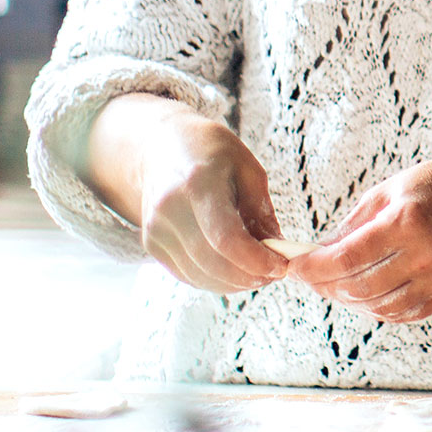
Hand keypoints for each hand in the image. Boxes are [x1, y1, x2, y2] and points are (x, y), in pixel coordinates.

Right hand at [119, 100, 289, 293]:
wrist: (159, 148)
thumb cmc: (210, 153)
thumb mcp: (246, 167)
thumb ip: (261, 210)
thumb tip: (277, 250)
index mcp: (198, 182)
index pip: (226, 238)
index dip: (255, 260)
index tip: (280, 266)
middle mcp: (170, 209)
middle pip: (212, 262)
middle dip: (248, 276)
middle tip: (274, 274)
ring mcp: (155, 229)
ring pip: (199, 275)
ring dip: (233, 283)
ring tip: (258, 274)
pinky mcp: (151, 244)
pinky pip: (186, 274)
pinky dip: (214, 281)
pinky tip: (234, 272)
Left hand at [291, 159, 431, 321]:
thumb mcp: (389, 191)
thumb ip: (352, 226)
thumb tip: (316, 255)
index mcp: (408, 221)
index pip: (347, 258)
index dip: (314, 267)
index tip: (294, 266)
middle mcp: (427, 254)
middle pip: (359, 288)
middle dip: (325, 285)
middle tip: (309, 276)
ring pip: (377, 307)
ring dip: (348, 299)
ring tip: (335, 284)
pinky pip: (400, 313)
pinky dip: (375, 307)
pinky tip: (364, 292)